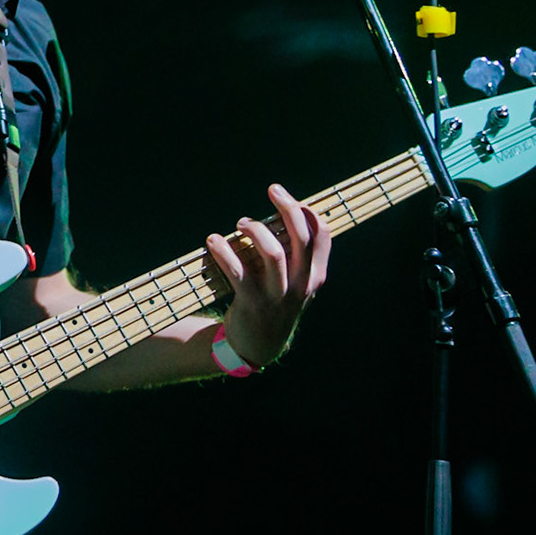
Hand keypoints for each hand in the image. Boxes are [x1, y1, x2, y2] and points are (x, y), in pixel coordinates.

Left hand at [206, 183, 330, 368]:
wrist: (258, 345)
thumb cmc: (273, 302)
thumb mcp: (294, 282)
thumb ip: (293, 254)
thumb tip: (283, 212)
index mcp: (314, 276)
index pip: (322, 236)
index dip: (306, 211)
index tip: (286, 196)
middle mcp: (301, 285)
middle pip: (301, 239)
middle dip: (288, 208)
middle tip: (272, 189)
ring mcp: (277, 295)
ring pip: (272, 253)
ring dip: (254, 230)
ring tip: (240, 223)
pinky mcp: (252, 303)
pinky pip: (237, 272)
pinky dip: (223, 251)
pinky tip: (213, 240)